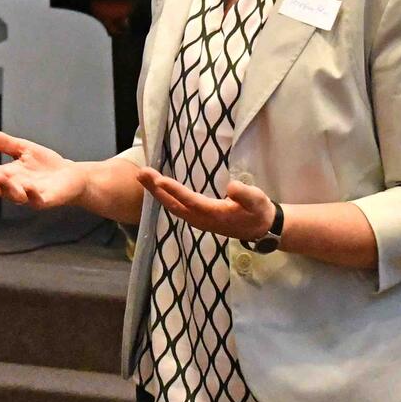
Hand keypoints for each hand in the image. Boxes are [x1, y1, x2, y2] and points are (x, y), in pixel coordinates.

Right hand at [0, 129, 87, 209]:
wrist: (72, 176)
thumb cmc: (46, 164)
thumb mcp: (22, 148)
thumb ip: (3, 143)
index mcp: (8, 176)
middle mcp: (15, 188)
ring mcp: (29, 196)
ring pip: (14, 195)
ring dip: (6, 187)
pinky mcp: (45, 200)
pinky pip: (36, 200)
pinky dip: (31, 194)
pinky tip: (28, 186)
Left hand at [137, 168, 276, 241]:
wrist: (260, 229)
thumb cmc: (258, 211)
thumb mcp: (257, 200)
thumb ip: (246, 194)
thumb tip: (233, 187)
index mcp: (214, 214)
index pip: (190, 201)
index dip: (174, 190)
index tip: (159, 179)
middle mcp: (201, 219)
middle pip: (173, 204)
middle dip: (156, 188)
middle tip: (141, 172)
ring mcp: (197, 220)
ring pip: (171, 206)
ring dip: (155, 191)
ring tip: (142, 175)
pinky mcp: (196, 219)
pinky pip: (175, 207)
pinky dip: (163, 196)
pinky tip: (155, 186)